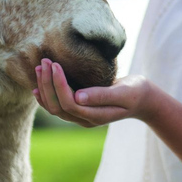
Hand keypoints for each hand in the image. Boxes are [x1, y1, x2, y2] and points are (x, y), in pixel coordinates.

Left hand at [33, 58, 157, 127]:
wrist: (143, 99)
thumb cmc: (136, 92)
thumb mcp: (124, 92)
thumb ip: (102, 95)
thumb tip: (78, 97)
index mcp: (96, 116)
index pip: (69, 103)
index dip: (58, 84)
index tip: (55, 63)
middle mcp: (85, 120)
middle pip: (57, 106)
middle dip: (47, 84)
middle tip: (44, 61)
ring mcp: (81, 117)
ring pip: (54, 107)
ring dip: (44, 88)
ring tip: (40, 67)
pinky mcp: (79, 110)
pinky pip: (57, 106)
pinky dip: (46, 95)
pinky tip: (38, 86)